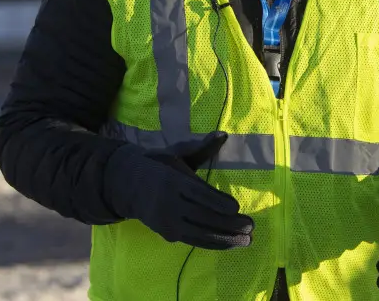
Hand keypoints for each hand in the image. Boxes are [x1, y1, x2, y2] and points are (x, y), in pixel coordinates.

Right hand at [103, 130, 253, 249]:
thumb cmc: (160, 165)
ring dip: (226, 239)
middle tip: (251, 226)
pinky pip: (195, 241)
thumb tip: (223, 134)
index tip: (236, 208)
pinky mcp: (169, 234)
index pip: (198, 194)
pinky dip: (214, 244)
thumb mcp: (177, 153)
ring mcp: (167, 222)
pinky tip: (231, 244)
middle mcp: (169, 203)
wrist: (127, 186)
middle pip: (202, 216)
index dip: (217, 202)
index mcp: (173, 180)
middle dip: (228, 224)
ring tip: (247, 240)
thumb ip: (201, 147)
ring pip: (200, 233)